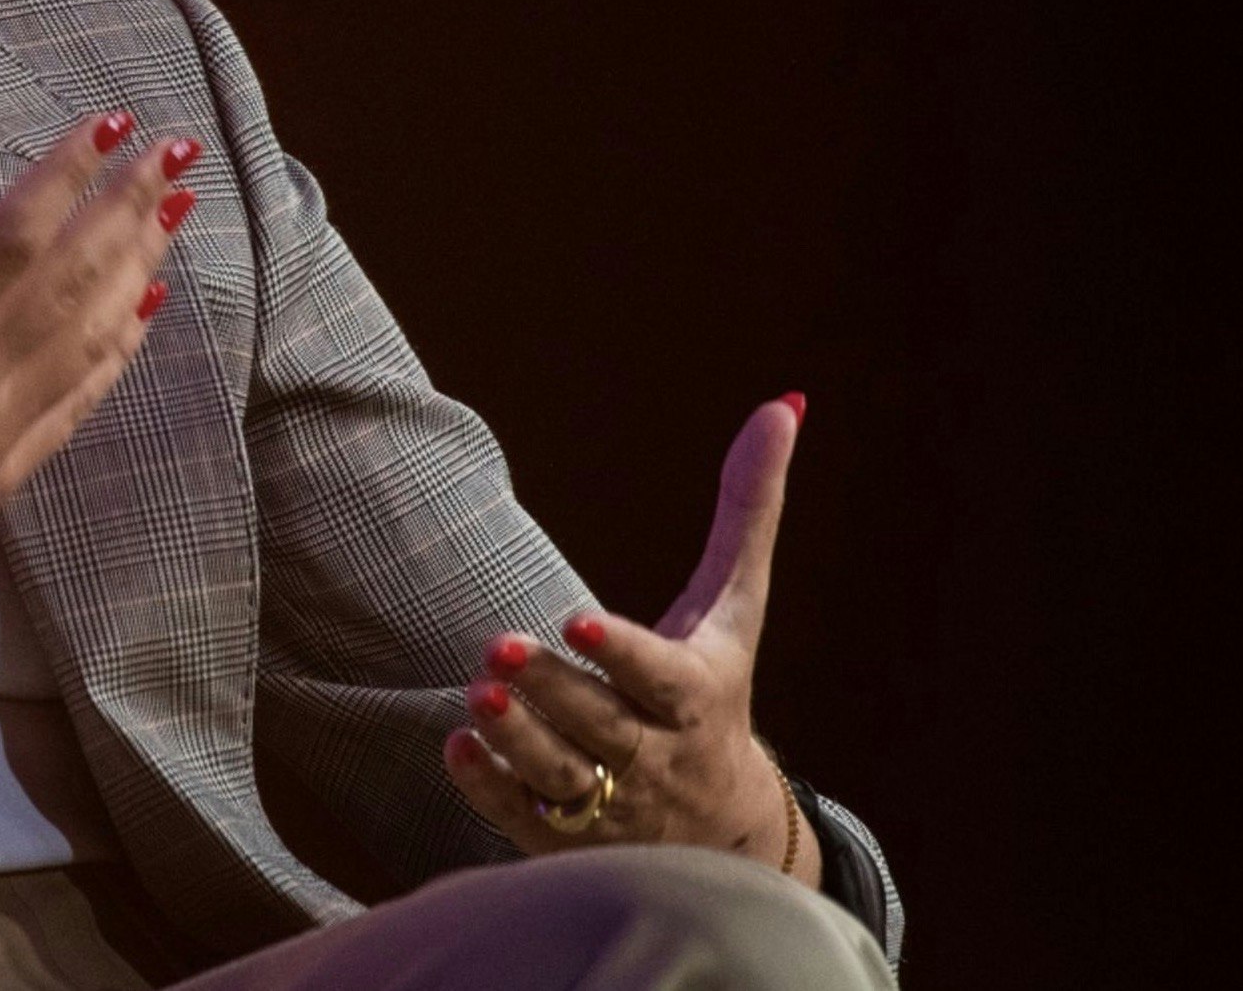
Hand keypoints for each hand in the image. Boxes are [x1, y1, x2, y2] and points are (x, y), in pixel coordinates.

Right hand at [0, 112, 191, 673]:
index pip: (5, 242)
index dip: (63, 178)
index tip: (107, 124)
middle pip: (66, 281)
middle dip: (124, 207)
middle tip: (174, 148)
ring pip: (85, 338)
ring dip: (135, 266)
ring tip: (177, 207)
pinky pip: (77, 403)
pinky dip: (119, 349)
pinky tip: (146, 305)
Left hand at [442, 395, 819, 885]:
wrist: (720, 829)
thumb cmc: (715, 687)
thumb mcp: (736, 605)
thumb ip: (749, 510)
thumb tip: (786, 403)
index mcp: (697, 698)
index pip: (661, 678)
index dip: (622, 652)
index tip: (577, 618)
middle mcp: (656, 757)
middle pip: (603, 728)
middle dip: (554, 690)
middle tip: (500, 645)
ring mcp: (611, 805)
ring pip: (562, 777)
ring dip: (517, 739)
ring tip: (476, 695)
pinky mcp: (566, 839)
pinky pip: (524, 821)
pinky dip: (489, 789)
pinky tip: (456, 747)